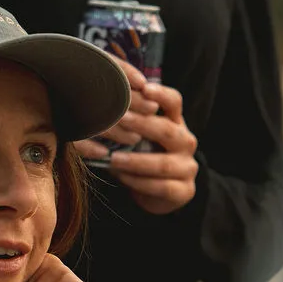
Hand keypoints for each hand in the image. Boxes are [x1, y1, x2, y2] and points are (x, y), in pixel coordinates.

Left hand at [72, 60, 199, 214]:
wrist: (160, 193)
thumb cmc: (143, 157)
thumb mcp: (138, 137)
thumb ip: (128, 122)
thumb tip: (95, 107)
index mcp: (176, 123)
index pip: (174, 102)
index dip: (161, 94)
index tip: (143, 88)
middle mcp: (185, 142)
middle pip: (168, 131)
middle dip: (142, 126)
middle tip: (119, 120)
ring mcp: (187, 167)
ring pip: (164, 164)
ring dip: (136, 161)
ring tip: (113, 158)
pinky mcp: (184, 191)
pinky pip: (162, 187)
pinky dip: (140, 182)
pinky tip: (123, 178)